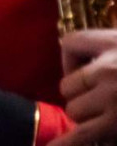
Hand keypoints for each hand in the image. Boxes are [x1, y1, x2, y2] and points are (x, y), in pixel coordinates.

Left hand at [48, 30, 116, 145]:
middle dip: (81, 95)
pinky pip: (82, 135)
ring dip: (88, 117)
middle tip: (107, 101)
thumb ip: (104, 48)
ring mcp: (113, 99)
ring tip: (112, 116)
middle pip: (68, 84)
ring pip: (74, 111)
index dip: (73, 60)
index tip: (85, 72)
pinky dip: (66, 143)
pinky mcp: (116, 125)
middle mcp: (109, 69)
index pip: (71, 42)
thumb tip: (72, 60)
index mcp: (115, 44)